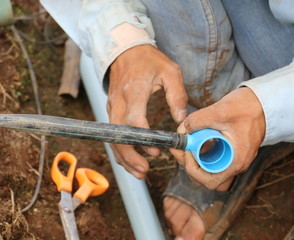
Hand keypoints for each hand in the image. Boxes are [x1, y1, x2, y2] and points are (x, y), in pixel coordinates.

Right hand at [107, 45, 187, 178]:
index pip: (134, 120)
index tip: (156, 151)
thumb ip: (177, 95)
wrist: (125, 50)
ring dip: (124, 158)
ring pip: (113, 138)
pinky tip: (130, 160)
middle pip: (119, 135)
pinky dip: (120, 149)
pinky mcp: (111, 110)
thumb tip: (181, 119)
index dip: (143, 139)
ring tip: (140, 172)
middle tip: (145, 171)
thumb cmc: (149, 60)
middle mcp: (119, 102)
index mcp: (134, 91)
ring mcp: (112, 107)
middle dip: (130, 156)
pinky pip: (113, 134)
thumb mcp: (170, 71)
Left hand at [170, 87, 264, 188]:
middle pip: (205, 178)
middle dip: (189, 163)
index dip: (192, 169)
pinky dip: (201, 152)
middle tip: (180, 146)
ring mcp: (232, 159)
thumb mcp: (221, 111)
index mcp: (235, 161)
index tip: (187, 151)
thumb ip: (198, 120)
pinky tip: (196, 137)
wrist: (264, 103)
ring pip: (207, 169)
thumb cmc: (248, 107)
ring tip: (188, 140)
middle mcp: (235, 164)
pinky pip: (212, 159)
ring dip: (194, 158)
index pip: (209, 181)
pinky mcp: (230, 152)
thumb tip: (182, 130)